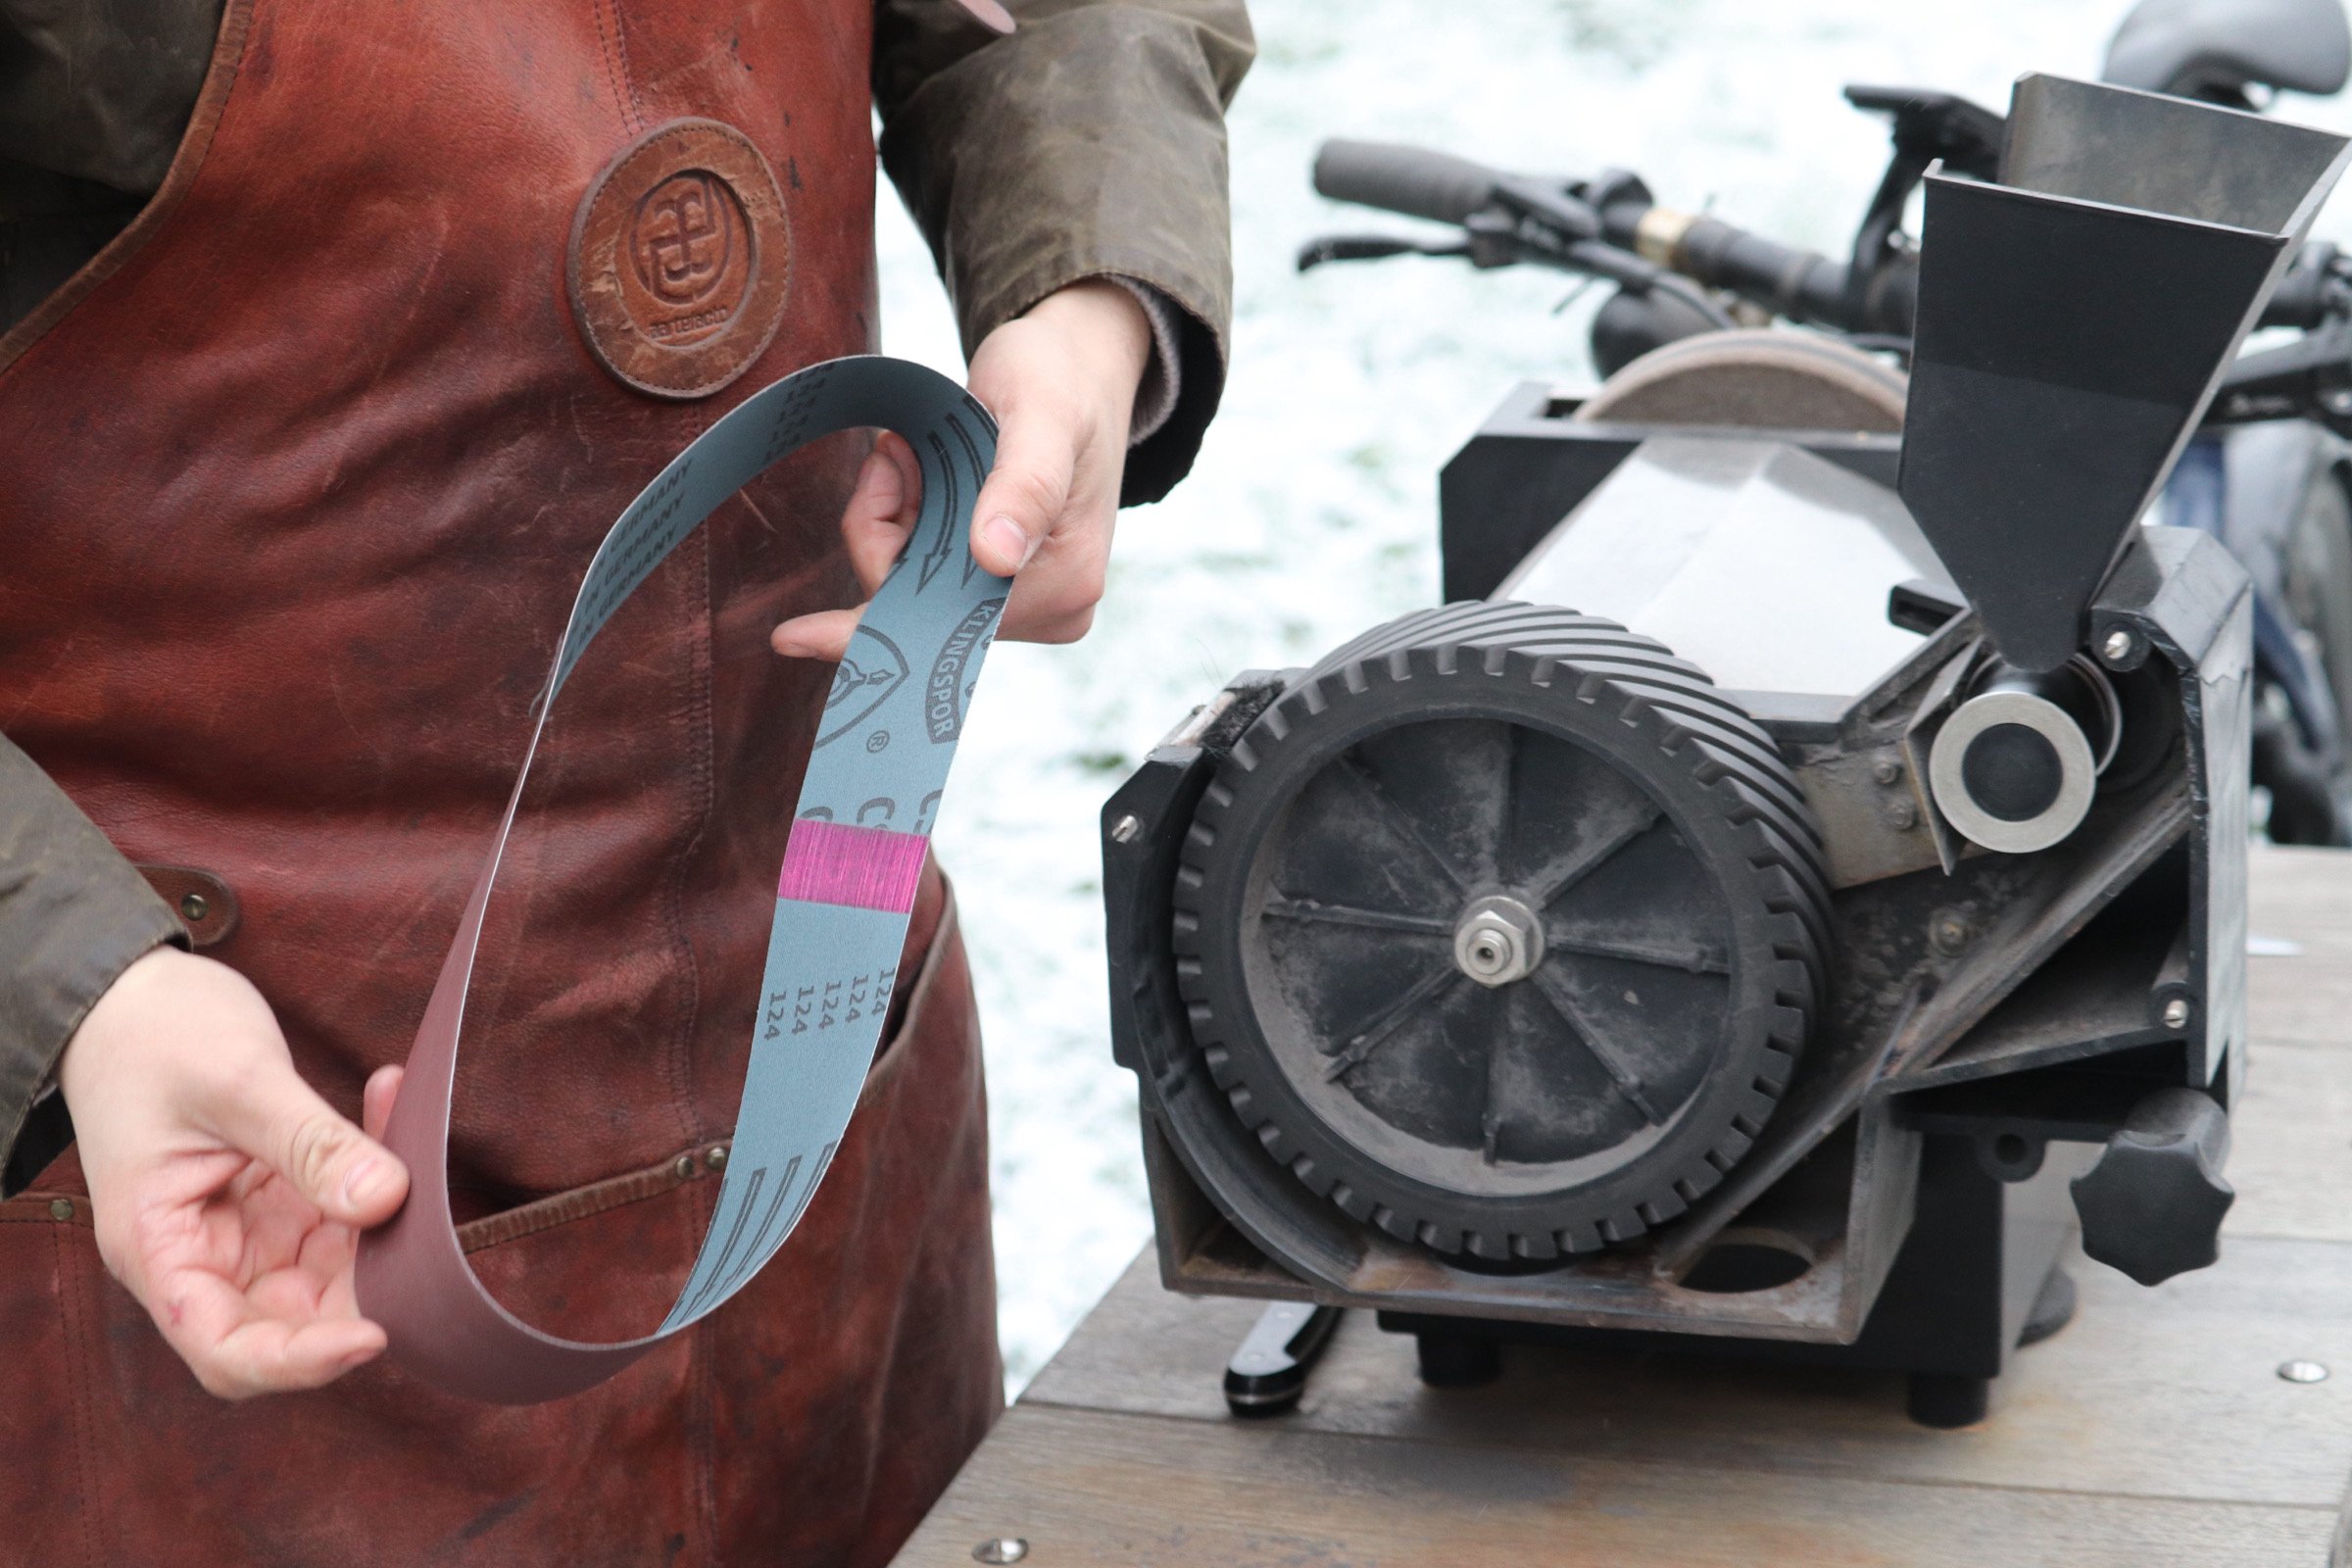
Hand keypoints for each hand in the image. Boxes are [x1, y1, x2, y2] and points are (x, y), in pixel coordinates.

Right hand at [56, 946, 408, 1397]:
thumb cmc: (154, 1037)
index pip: (226, 1348)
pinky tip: (392, 1098)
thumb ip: (309, 1145)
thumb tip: (387, 1200)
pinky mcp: (279, 1199)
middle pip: (290, 1323)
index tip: (374, 1334)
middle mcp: (203, 1255)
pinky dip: (374, 1165)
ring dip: (384, 1222)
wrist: (131, 995)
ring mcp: (245, 1231)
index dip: (299, 1361)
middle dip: (364, 1293)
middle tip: (427, 1242)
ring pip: (331, 1269)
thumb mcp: (235, 1082)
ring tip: (409, 1136)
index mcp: (160, 1250)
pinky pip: (342, 1208)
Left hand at [772, 278, 1152, 657]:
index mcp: (1065, 586)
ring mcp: (1028, 599)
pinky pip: (925, 572)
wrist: (1077, 367)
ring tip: (908, 452)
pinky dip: (903, 524)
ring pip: (914, 587)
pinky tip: (909, 477)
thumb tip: (996, 557)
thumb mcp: (1044, 416)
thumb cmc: (1061, 379)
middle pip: (920, 607)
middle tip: (895, 452)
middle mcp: (1050, 609)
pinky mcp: (1005, 579)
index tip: (791, 635)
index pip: (938, 613)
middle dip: (887, 531)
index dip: (880, 574)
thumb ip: (1025, 484)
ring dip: (893, 520)